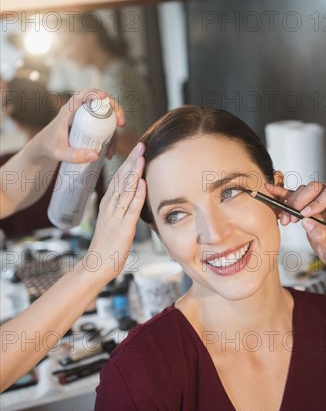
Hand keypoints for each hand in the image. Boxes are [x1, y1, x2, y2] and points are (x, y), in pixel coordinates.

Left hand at [32, 89, 124, 163]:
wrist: (43, 149)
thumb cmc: (48, 147)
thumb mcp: (59, 153)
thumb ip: (75, 156)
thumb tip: (95, 155)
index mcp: (67, 112)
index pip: (80, 96)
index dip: (93, 93)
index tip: (105, 97)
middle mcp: (77, 111)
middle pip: (98, 102)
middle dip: (113, 108)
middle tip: (121, 124)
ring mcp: (84, 117)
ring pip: (103, 115)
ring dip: (113, 128)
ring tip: (112, 149)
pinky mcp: (88, 125)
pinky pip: (102, 126)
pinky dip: (108, 137)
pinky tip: (109, 152)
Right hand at [87, 141, 145, 282]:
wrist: (97, 265)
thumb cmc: (107, 245)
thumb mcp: (112, 221)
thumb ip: (120, 207)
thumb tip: (131, 194)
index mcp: (108, 204)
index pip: (118, 178)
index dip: (128, 163)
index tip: (136, 150)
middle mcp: (110, 207)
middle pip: (121, 179)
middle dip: (131, 161)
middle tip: (140, 145)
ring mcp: (116, 217)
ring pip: (125, 190)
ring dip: (134, 173)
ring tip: (142, 157)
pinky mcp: (123, 228)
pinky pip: (131, 209)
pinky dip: (137, 195)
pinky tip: (143, 184)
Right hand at [265, 181, 325, 268]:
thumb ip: (324, 239)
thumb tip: (308, 223)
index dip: (317, 202)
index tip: (305, 215)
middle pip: (316, 188)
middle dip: (300, 202)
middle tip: (292, 218)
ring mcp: (321, 199)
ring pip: (304, 190)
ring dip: (291, 204)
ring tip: (286, 220)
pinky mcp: (309, 202)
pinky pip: (295, 194)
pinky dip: (283, 193)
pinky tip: (271, 190)